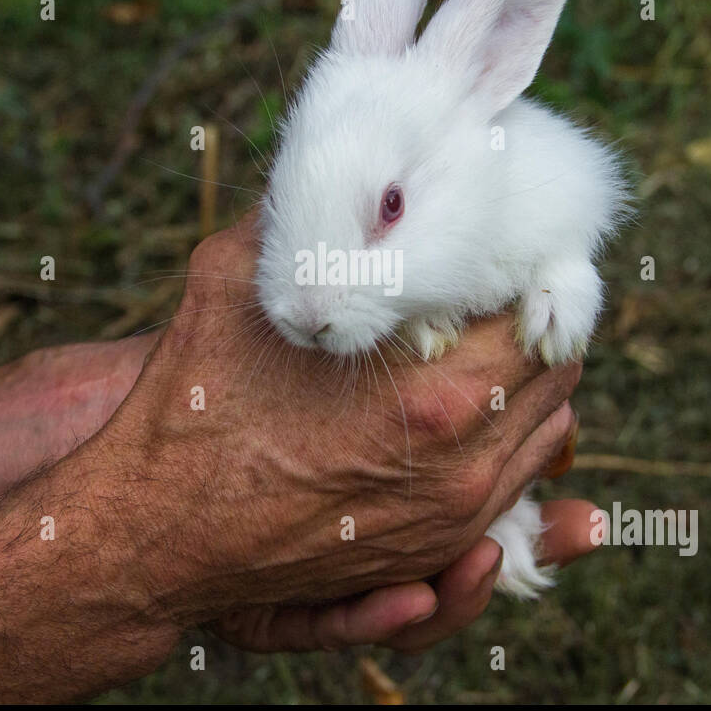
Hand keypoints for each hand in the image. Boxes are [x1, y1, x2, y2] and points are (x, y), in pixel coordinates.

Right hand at [86, 213, 585, 626]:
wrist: (155, 533)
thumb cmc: (191, 407)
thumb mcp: (231, 281)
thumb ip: (298, 218)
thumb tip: (327, 159)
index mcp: (436, 395)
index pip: (538, 316)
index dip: (521, 273)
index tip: (492, 251)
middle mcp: (463, 466)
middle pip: (555, 375)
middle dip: (528, 327)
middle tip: (487, 296)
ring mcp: (454, 519)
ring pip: (543, 432)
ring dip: (521, 384)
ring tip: (469, 350)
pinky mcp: (433, 552)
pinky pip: (511, 484)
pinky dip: (501, 439)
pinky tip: (452, 410)